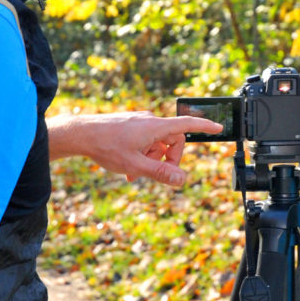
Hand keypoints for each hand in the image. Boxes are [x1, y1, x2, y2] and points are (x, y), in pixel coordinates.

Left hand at [46, 111, 222, 186]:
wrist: (80, 134)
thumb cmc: (106, 147)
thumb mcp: (136, 165)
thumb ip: (160, 173)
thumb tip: (182, 179)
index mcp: (155, 127)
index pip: (187, 124)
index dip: (204, 126)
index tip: (219, 128)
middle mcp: (149, 121)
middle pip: (172, 140)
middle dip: (167, 158)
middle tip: (155, 173)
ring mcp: (139, 122)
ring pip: (157, 142)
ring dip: (151, 159)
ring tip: (134, 175)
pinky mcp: (130, 125)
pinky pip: (145, 140)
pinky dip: (142, 154)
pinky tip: (128, 168)